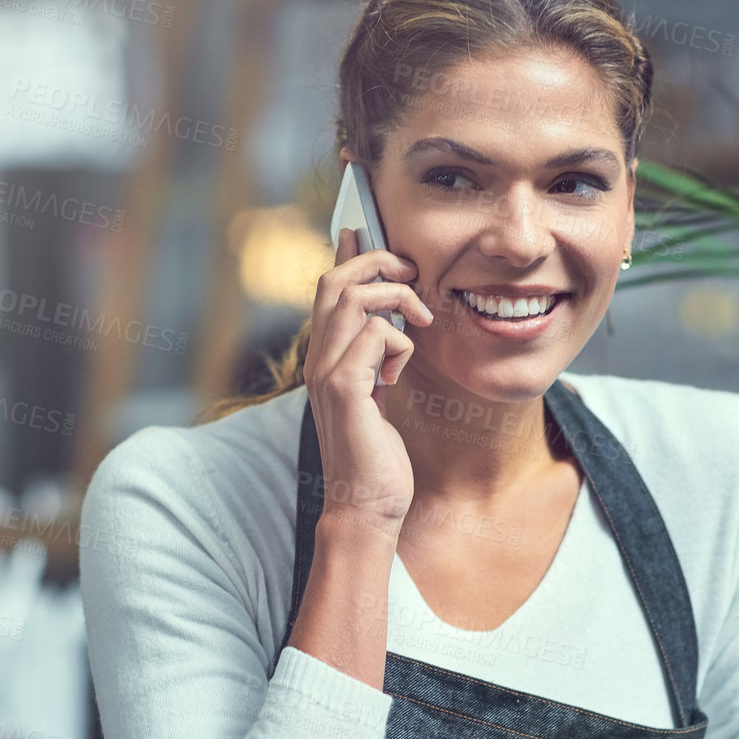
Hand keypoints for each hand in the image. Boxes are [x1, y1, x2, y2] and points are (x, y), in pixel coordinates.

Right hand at [304, 227, 432, 531]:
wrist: (365, 507)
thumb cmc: (375, 459)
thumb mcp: (375, 398)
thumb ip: (374, 361)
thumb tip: (386, 327)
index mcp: (324, 358)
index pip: (328, 289)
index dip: (346, 254)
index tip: (361, 231)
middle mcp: (318, 360)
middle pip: (336, 281)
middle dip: (378, 264)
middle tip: (412, 274)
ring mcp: (327, 373)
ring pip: (355, 298)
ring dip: (397, 298)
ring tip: (420, 321)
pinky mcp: (345, 389)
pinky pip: (376, 336)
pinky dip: (400, 344)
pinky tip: (399, 376)